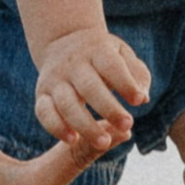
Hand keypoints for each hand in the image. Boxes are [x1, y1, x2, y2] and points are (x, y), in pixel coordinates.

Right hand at [32, 23, 150, 151]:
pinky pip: (44, 112)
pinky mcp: (42, 94)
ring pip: (67, 103)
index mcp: (97, 51)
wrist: (62, 41)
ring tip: (104, 143)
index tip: (139, 101)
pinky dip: (56, 127)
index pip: (111, 67)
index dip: (125, 83)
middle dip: (108, 108)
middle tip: (127, 126)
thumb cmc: (102, 55)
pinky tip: (73, 141)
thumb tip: (143, 98)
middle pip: (89, 87)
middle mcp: (73, 65)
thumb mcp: (122, 54)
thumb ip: (137, 74)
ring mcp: (55, 80)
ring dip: (85, 125)